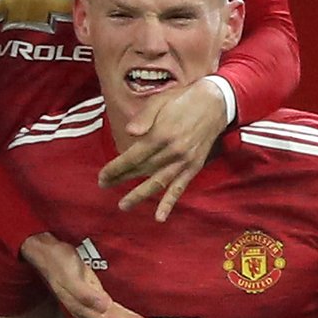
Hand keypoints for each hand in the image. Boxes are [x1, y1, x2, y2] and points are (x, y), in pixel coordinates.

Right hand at [21, 232, 155, 317]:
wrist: (44, 252)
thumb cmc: (59, 262)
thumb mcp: (71, 276)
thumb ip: (86, 294)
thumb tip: (104, 307)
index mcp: (82, 307)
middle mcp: (86, 309)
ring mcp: (87, 303)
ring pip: (112, 316)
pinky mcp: (90, 294)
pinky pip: (109, 309)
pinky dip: (121, 313)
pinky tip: (129, 313)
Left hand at [97, 77, 227, 219]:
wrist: (215, 104)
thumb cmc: (183, 100)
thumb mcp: (160, 100)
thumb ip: (144, 117)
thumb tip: (129, 132)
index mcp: (160, 134)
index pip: (132, 156)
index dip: (115, 167)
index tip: (102, 175)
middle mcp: (171, 151)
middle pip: (141, 170)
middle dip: (120, 179)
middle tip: (104, 185)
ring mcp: (183, 161)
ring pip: (157, 183)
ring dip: (138, 195)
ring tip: (123, 205)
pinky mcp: (193, 167)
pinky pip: (179, 188)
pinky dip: (169, 203)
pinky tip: (159, 217)